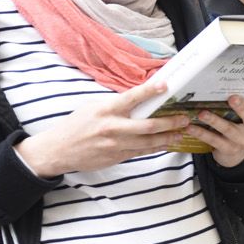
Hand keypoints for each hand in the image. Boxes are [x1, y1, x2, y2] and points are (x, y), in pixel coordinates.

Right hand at [14, 79, 191, 178]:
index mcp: (106, 110)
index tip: (166, 85)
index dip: (150, 91)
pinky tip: (167, 143)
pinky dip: (156, 147)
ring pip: (149, 142)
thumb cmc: (77, 125)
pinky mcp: (117, 157)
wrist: (59, 150)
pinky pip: (141, 152)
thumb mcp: (93, 108)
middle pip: (148, 125)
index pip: (131, 98)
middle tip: (184, 118)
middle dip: (170, 122)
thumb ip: (116, 105)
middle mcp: (112, 128)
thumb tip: (139, 98)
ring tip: (182, 132)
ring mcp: (116, 145)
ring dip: (168, 137)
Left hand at [187, 89, 243, 169]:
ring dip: (214, 120)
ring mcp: (241, 141)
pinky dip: (201, 133)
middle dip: (242, 108)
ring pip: (228, 129)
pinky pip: (213, 140)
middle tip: (232, 98)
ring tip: (202, 113)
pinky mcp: (227, 149)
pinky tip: (191, 127)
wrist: (238, 156)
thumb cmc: (242, 129)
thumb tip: (230, 82)